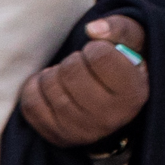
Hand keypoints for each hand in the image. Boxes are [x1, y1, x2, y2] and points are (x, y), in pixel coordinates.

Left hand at [17, 15, 147, 147]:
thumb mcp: (133, 41)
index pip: (100, 56)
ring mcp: (82, 132)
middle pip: (71, 72)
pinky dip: (35, 87)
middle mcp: (110, 118)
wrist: (115, 104)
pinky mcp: (58, 137)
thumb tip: (92, 29)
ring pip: (50, 87)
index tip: (99, 53)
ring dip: (54, 72)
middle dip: (73, 59)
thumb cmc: (123, 64)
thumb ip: (119, 28)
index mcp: (133, 93)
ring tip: (68, 75)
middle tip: (81, 63)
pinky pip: (31, 105)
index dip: (95, 47)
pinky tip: (50, 84)